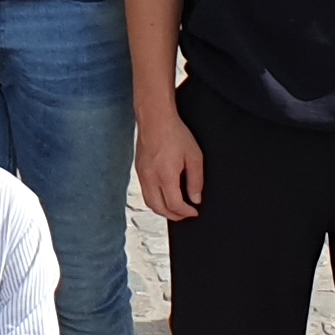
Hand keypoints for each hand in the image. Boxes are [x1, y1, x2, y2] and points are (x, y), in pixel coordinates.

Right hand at [135, 103, 203, 223]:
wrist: (155, 118)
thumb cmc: (173, 132)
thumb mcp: (194, 156)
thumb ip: (196, 180)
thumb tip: (195, 198)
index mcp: (165, 175)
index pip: (174, 205)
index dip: (185, 212)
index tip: (194, 212)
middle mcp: (150, 178)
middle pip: (159, 208)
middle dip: (174, 216)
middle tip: (185, 215)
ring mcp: (142, 174)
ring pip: (149, 202)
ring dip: (162, 210)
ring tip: (175, 209)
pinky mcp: (138, 169)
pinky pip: (145, 192)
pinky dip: (155, 199)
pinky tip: (164, 195)